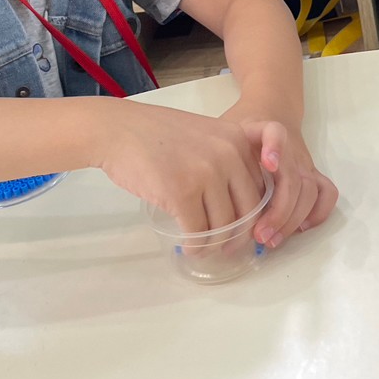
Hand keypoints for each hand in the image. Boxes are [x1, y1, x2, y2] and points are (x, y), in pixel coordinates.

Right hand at [96, 103, 265, 233]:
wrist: (118, 130)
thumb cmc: (155, 134)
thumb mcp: (204, 135)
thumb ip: (225, 158)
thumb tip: (238, 202)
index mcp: (237, 139)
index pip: (260, 187)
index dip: (253, 214)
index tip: (241, 227)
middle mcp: (228, 154)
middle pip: (248, 210)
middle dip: (238, 235)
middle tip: (226, 246)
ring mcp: (206, 173)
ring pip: (223, 225)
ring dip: (215, 244)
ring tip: (204, 247)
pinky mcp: (182, 192)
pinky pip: (198, 231)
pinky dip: (196, 245)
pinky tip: (189, 246)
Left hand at [223, 100, 337, 248]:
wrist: (270, 108)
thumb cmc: (241, 126)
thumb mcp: (223, 130)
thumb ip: (211, 153)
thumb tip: (185, 190)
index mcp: (265, 131)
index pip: (275, 132)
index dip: (275, 147)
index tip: (267, 164)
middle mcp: (289, 148)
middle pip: (294, 177)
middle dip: (278, 211)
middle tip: (256, 235)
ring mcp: (303, 161)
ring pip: (309, 190)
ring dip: (291, 219)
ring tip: (269, 240)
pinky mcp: (311, 173)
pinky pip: (326, 193)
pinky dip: (317, 214)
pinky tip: (298, 231)